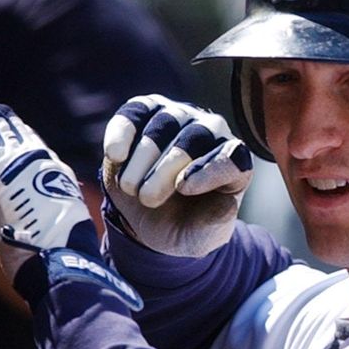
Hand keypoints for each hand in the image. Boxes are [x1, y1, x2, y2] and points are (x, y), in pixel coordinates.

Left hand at [0, 82, 140, 308]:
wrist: (60, 262)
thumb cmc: (62, 259)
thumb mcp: (59, 232)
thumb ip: (47, 218)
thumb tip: (40, 231)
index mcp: (50, 175)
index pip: (21, 142)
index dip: (1, 128)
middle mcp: (34, 159)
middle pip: (1, 126)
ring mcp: (13, 157)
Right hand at [102, 94, 251, 256]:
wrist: (148, 217)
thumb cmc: (183, 225)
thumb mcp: (199, 238)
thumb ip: (214, 225)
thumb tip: (226, 206)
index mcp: (233, 163)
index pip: (233, 158)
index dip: (209, 170)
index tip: (184, 189)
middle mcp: (211, 132)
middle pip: (196, 136)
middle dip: (167, 168)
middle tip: (148, 199)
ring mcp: (179, 117)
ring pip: (165, 121)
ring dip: (143, 156)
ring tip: (130, 188)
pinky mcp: (146, 111)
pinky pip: (136, 111)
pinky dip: (123, 131)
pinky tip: (115, 155)